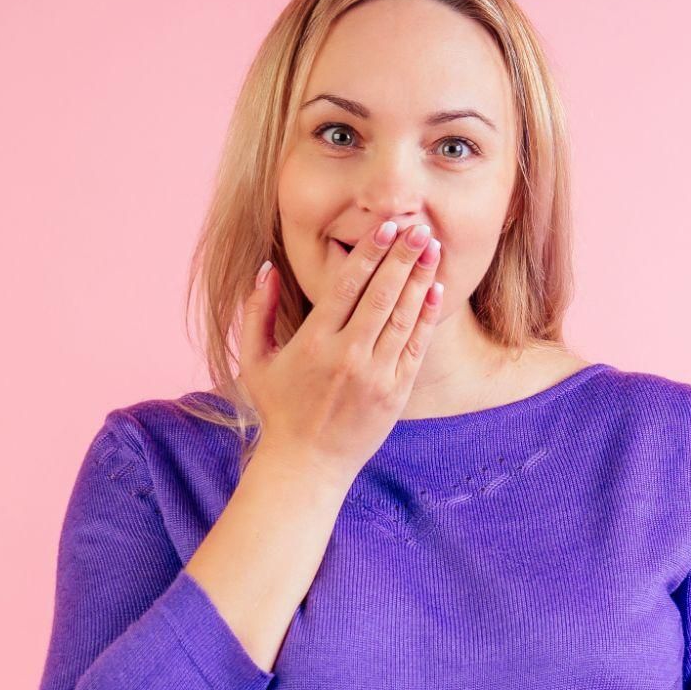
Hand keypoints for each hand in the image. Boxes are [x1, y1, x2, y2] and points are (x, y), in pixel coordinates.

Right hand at [234, 218, 444, 479]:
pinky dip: (427, 317)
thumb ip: (256, 312)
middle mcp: (347, 356)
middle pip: (382, 295)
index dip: (370, 252)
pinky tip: (435, 289)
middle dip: (402, 257)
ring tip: (433, 248)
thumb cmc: (280, 408)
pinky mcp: (395, 393)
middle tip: (419, 227)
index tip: (386, 225)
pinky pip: (416, 347)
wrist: (307, 464)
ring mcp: (375, 375)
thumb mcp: (255, 361)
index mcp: (314, 343)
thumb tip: (266, 268)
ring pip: (404, 317)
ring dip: (421, 279)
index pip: (347, 286)